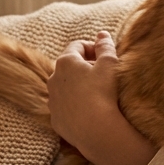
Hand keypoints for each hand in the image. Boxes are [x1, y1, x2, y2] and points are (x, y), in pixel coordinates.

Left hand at [47, 31, 157, 164]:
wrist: (97, 130)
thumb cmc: (104, 92)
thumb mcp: (110, 64)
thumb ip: (105, 46)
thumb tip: (102, 34)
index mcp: (66, 61)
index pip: (77, 46)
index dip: (93, 47)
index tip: (105, 55)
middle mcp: (53, 79)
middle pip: (69, 66)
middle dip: (85, 67)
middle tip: (104, 74)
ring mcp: (53, 100)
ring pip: (66, 87)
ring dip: (79, 86)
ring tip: (97, 94)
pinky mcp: (56, 118)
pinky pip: (65, 107)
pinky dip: (75, 105)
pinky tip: (90, 110)